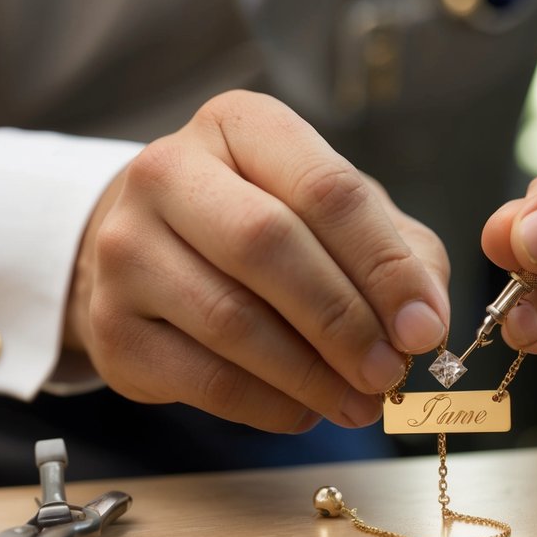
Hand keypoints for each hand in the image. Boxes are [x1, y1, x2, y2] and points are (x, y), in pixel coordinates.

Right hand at [64, 91, 449, 431]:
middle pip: (268, 245)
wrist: (153, 250)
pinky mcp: (112, 328)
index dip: (383, 266)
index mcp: (239, 125)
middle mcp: (168, 172)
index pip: (325, 189)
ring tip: (361, 404)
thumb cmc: (267, 224)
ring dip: (312, 375)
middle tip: (389, 372)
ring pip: (231, 319)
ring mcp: (126, 249)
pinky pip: (203, 379)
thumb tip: (424, 322)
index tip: (423, 328)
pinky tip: (306, 411)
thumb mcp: (338, 214)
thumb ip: (398, 254)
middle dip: (343, 320)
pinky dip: (269, 406)